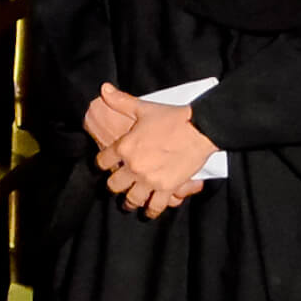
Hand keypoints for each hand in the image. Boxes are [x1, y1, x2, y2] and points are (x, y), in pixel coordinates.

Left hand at [93, 83, 217, 218]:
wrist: (199, 129)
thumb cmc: (171, 117)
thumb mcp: (143, 108)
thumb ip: (121, 101)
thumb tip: (104, 89)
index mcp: (125, 146)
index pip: (103, 160)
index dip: (102, 162)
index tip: (105, 164)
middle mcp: (134, 166)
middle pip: (113, 184)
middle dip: (115, 184)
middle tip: (118, 184)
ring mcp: (150, 179)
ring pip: (131, 199)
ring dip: (130, 201)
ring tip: (129, 202)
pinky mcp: (167, 188)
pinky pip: (155, 206)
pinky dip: (151, 211)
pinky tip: (148, 211)